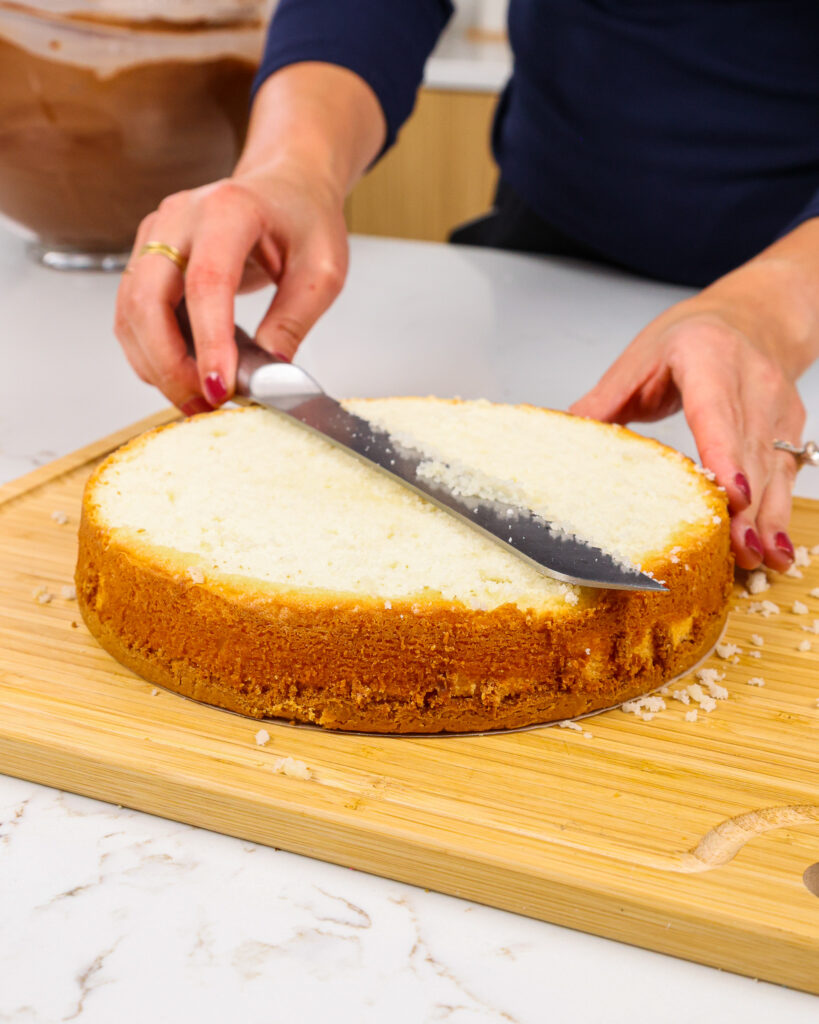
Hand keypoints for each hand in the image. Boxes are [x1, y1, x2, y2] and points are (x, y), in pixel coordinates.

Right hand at [115, 167, 347, 412]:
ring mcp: (154, 236)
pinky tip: (184, 377)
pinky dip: (152, 354)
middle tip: (204, 405)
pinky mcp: (145, 259)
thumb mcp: (323, 270)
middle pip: (148, 300)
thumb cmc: (304, 219)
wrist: (284, 186)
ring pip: (131, 313)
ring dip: (157, 366)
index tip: (220, 388)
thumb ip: (294, 321)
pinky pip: (133, 317)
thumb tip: (268, 375)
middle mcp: (179, 218)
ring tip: (198, 400)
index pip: (207, 283)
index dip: (210, 342)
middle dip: (170, 365)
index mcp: (229, 210)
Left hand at [570, 274, 814, 571]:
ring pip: (775, 467)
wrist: (752, 316)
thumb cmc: (692, 336)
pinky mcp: (790, 427)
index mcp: (708, 357)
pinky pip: (785, 473)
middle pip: (750, 451)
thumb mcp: (640, 359)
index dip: (726, 454)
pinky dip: (777, 513)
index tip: (732, 493)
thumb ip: (602, 402)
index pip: (717, 412)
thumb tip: (561, 435)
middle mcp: (752, 380)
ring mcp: (777, 405)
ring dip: (768, 518)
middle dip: (748, 506)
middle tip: (740, 551)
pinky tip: (774, 548)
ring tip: (759, 559)